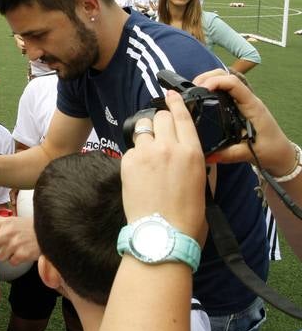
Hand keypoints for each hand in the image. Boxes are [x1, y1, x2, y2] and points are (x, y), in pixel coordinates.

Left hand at [0, 210, 39, 265]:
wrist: (49, 233)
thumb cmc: (29, 227)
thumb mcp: (13, 220)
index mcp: (4, 224)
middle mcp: (7, 233)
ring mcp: (14, 244)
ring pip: (0, 256)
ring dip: (7, 254)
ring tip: (17, 247)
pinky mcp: (21, 254)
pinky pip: (12, 262)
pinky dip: (16, 259)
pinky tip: (24, 252)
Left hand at [121, 91, 206, 242]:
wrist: (163, 236)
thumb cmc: (188, 216)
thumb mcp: (203, 184)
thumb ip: (196, 162)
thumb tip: (189, 152)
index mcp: (192, 151)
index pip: (181, 116)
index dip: (175, 103)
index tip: (170, 95)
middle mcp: (169, 147)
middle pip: (160, 117)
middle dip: (160, 122)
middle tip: (160, 135)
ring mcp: (146, 153)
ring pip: (143, 129)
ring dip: (146, 136)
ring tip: (148, 153)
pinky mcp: (128, 163)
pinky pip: (132, 149)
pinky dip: (136, 155)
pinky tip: (140, 171)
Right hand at [193, 69, 294, 175]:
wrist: (281, 153)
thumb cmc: (270, 151)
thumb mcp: (249, 154)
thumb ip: (229, 154)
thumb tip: (207, 156)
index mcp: (252, 107)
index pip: (235, 84)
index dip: (217, 82)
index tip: (202, 89)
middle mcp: (248, 100)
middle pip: (227, 76)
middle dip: (208, 77)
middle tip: (193, 89)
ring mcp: (244, 101)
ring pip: (225, 80)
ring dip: (209, 81)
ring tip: (194, 91)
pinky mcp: (240, 106)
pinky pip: (225, 90)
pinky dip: (212, 88)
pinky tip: (202, 96)